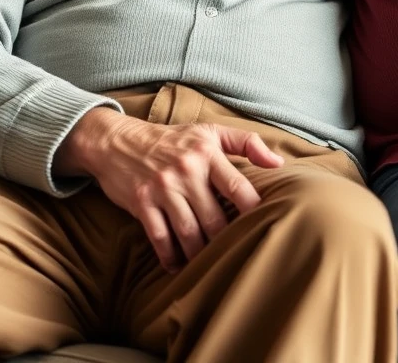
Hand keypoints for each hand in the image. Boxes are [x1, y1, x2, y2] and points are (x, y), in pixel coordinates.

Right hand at [55, 108, 283, 270]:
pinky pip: (161, 239)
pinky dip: (170, 258)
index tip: (263, 227)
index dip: (253, 211)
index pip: (238, 187)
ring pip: (190, 234)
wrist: (118, 141)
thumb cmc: (172, 139)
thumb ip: (246, 142)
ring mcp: (163, 188)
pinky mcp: (142, 203)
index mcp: (207, 152)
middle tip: (234, 253)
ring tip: (208, 263)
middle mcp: (186, 170)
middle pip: (215, 220)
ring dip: (200, 254)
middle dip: (225, 241)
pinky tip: (178, 265)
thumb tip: (279, 162)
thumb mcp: (208, 132)